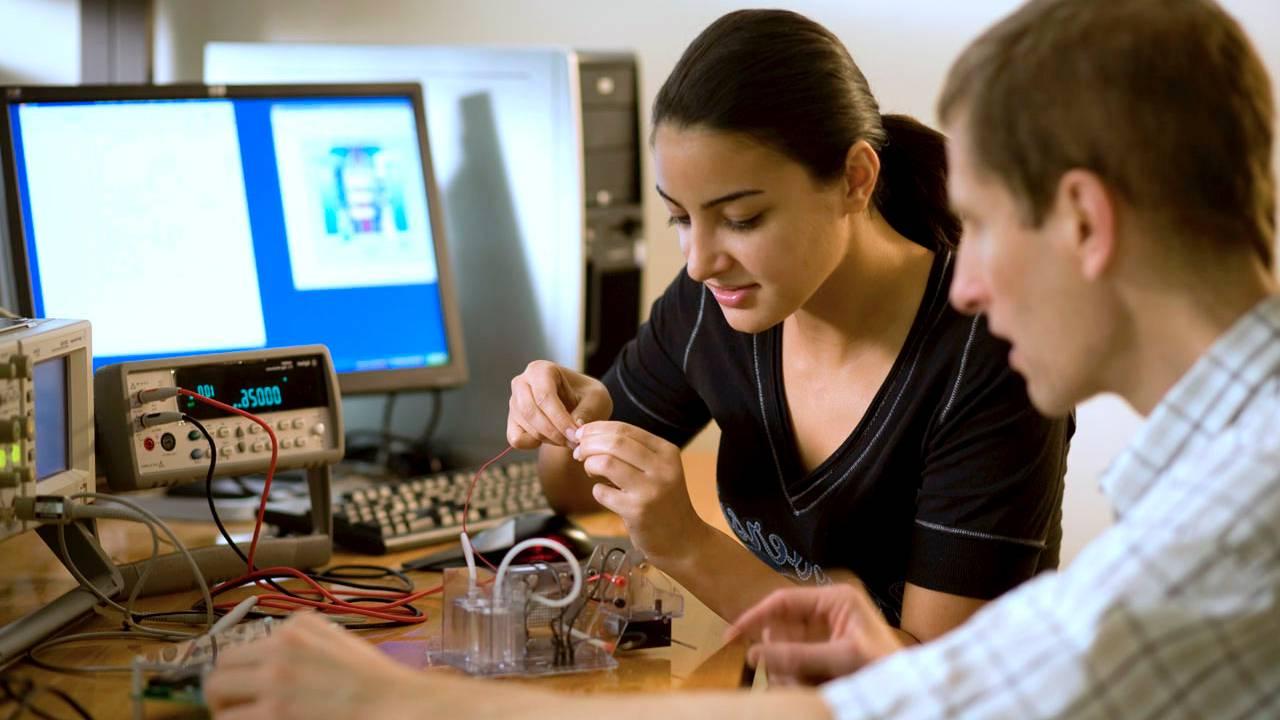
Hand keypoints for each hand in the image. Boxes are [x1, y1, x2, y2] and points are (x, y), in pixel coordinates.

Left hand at [203, 614, 429, 718]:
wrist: (393, 704)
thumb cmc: (373, 680)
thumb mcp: (339, 638)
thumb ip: (304, 635)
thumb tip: (270, 652)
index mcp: (295, 628)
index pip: (239, 647)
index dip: (234, 673)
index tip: (239, 688)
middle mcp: (279, 650)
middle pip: (219, 671)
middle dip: (220, 693)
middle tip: (234, 709)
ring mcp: (275, 684)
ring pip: (217, 696)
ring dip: (225, 712)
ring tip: (243, 719)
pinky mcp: (274, 714)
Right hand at [507, 361, 612, 449]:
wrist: (578, 404)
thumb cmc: (586, 397)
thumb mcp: (596, 399)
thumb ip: (587, 412)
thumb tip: (575, 427)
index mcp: (541, 369)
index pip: (544, 396)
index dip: (560, 419)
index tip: (575, 435)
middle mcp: (522, 382)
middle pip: (531, 412)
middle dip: (554, 432)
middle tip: (574, 443)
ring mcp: (514, 402)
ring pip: (525, 427)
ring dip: (549, 439)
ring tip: (568, 439)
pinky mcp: (512, 421)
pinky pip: (516, 439)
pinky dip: (533, 444)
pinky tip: (551, 439)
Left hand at [572, 421, 706, 562]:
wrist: (682, 539)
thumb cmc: (664, 501)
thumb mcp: (660, 469)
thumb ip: (633, 451)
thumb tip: (589, 435)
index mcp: (667, 452)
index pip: (625, 429)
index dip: (597, 429)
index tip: (582, 434)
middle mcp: (662, 468)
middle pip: (614, 442)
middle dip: (588, 444)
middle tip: (579, 452)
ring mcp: (650, 490)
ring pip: (606, 463)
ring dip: (589, 464)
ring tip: (591, 471)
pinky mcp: (637, 511)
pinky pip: (602, 492)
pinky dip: (597, 490)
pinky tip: (605, 494)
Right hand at [726, 584, 904, 685]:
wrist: (911, 690)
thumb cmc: (885, 666)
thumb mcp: (842, 657)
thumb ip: (798, 654)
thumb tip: (753, 653)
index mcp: (834, 599)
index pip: (783, 600)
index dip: (754, 616)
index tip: (730, 636)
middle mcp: (826, 613)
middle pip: (780, 628)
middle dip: (778, 655)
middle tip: (787, 677)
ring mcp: (824, 635)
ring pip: (784, 649)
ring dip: (787, 671)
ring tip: (806, 685)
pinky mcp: (824, 654)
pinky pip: (794, 664)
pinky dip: (795, 679)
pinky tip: (809, 687)